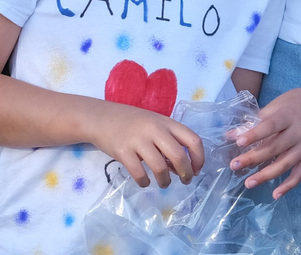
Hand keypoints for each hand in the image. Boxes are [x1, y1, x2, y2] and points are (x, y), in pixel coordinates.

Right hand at [87, 101, 203, 188]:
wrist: (100, 117)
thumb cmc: (132, 122)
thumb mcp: (154, 124)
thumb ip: (168, 141)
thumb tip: (181, 168)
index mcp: (166, 122)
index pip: (192, 139)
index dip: (199, 158)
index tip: (197, 169)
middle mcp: (154, 129)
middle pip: (179, 155)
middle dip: (186, 173)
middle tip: (185, 180)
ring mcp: (137, 140)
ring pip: (160, 168)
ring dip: (165, 181)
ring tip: (164, 183)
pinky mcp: (122, 152)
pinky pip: (139, 174)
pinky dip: (145, 182)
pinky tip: (144, 181)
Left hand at [228, 87, 300, 198]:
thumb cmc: (292, 105)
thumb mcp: (274, 107)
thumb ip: (254, 121)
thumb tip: (230, 135)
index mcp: (288, 115)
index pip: (270, 126)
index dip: (254, 135)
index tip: (238, 143)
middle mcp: (299, 132)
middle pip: (275, 147)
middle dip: (253, 158)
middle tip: (234, 165)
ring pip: (285, 164)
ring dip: (266, 175)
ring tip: (248, 183)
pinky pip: (300, 174)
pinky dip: (288, 186)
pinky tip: (275, 194)